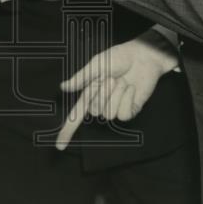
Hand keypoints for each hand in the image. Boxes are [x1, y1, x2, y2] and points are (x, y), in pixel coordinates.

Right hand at [55, 29, 181, 149]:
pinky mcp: (130, 110)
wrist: (142, 57)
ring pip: (109, 114)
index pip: (76, 114)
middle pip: (94, 111)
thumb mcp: (96, 64)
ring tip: (122, 81)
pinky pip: (123, 115)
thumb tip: (63, 87)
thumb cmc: (119, 57)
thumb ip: (81, 78)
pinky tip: (131, 88)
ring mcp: (116, 107)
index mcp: (90, 92)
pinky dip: (127, 99)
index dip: (67, 130)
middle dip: (102, 93)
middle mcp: (101, 102)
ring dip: (116, 95)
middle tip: (111, 78)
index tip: (59, 146)